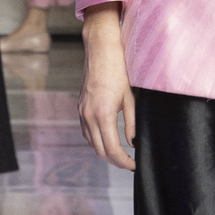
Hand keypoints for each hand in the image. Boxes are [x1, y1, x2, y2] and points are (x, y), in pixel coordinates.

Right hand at [79, 4, 135, 169]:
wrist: (101, 48)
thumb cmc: (119, 68)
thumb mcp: (131, 97)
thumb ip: (132, 122)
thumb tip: (134, 143)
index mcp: (103, 114)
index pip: (113, 149)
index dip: (124, 162)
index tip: (135, 166)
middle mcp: (88, 115)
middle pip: (100, 150)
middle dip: (115, 161)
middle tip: (130, 164)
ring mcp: (82, 112)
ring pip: (91, 143)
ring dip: (105, 152)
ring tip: (121, 155)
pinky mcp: (80, 107)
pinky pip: (86, 132)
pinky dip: (96, 141)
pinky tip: (107, 140)